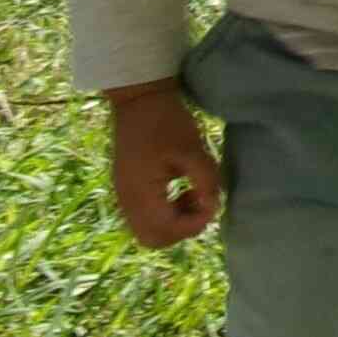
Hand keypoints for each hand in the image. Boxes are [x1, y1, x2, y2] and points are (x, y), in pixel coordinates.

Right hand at [106, 81, 221, 249]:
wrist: (138, 98)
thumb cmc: (166, 120)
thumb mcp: (193, 149)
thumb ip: (206, 181)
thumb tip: (214, 205)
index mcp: (140, 194)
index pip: (167, 231)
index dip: (195, 223)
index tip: (212, 201)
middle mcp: (126, 201)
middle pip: (153, 239)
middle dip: (182, 229)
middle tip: (201, 203)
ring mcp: (123, 195)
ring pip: (148, 229)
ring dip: (174, 221)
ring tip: (193, 194)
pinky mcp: (127, 187)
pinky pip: (144, 215)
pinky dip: (165, 212)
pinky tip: (180, 188)